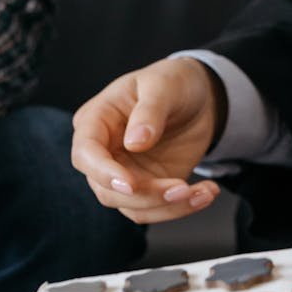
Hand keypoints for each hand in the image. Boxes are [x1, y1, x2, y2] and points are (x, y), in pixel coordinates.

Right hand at [71, 57, 225, 222]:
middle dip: (146, 195)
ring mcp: (127, 173)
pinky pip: (158, 208)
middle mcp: (105, 153)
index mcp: (96, 121)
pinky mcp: (150, 187)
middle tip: (182, 188)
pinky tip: (205, 193)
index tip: (131, 184)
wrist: (199, 98)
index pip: (86, 154)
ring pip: (134, 207)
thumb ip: (150, 111)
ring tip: (203, 192)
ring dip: (168, 206)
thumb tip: (135, 142)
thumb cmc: (172, 83)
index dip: (103, 172)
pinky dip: (183, 207)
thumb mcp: (163, 86)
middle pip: (108, 190)